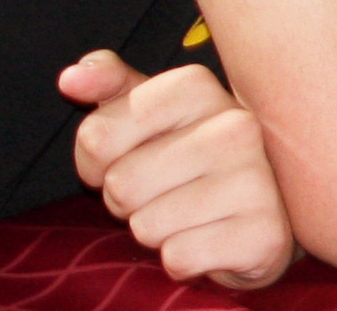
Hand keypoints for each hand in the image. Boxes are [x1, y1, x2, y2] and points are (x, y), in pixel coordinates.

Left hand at [60, 54, 294, 290]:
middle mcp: (237, 125)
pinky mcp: (265, 233)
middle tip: (164, 191)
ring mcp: (257, 178)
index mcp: (199, 87)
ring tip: (188, 213)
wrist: (257, 206)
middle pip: (120, 185)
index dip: (97, 161)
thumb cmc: (188, 155)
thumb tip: (71, 77)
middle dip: (129, 201)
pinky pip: (178, 257)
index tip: (134, 156)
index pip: (96, 135)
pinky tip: (208, 236)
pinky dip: (183, 259)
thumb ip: (109, 87)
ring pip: (147, 225)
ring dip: (157, 230)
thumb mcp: (148, 112)